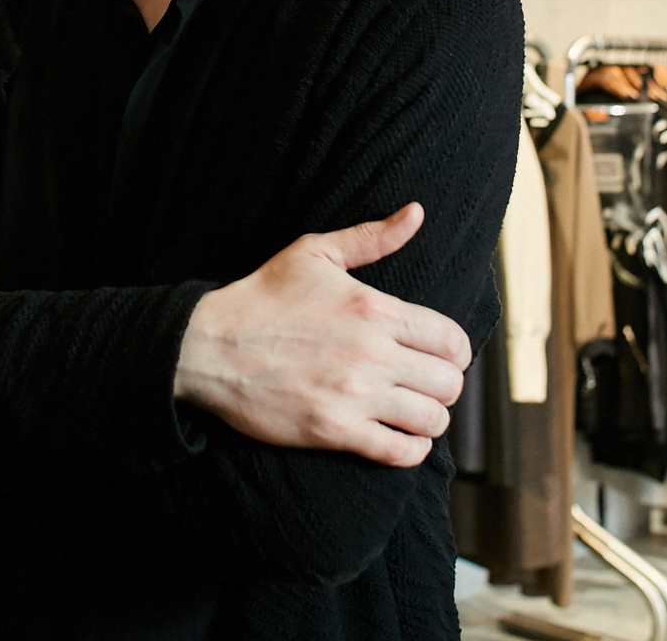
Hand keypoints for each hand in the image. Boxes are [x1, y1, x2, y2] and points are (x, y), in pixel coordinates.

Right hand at [172, 203, 470, 467]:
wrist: (210, 346)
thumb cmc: (263, 297)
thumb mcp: (316, 252)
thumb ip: (372, 237)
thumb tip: (415, 213)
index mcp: (375, 309)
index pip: (451, 339)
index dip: (456, 351)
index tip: (444, 356)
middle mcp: (372, 353)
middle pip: (449, 382)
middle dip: (446, 385)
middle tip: (428, 385)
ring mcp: (354, 395)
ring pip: (432, 419)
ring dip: (431, 418)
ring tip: (415, 413)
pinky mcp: (334, 431)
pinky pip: (400, 452)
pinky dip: (412, 450)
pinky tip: (402, 438)